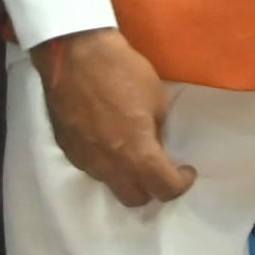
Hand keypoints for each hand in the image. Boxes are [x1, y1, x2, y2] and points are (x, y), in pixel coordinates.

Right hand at [30, 28, 192, 208]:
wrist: (75, 55)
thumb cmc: (122, 71)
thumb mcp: (156, 98)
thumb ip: (157, 130)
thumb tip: (155, 145)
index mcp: (136, 153)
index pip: (164, 189)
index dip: (181, 184)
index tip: (186, 171)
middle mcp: (109, 166)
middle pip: (135, 199)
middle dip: (152, 188)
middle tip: (160, 167)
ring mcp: (85, 160)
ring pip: (111, 184)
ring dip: (127, 176)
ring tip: (132, 150)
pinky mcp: (68, 150)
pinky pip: (92, 167)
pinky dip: (106, 162)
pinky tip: (108, 138)